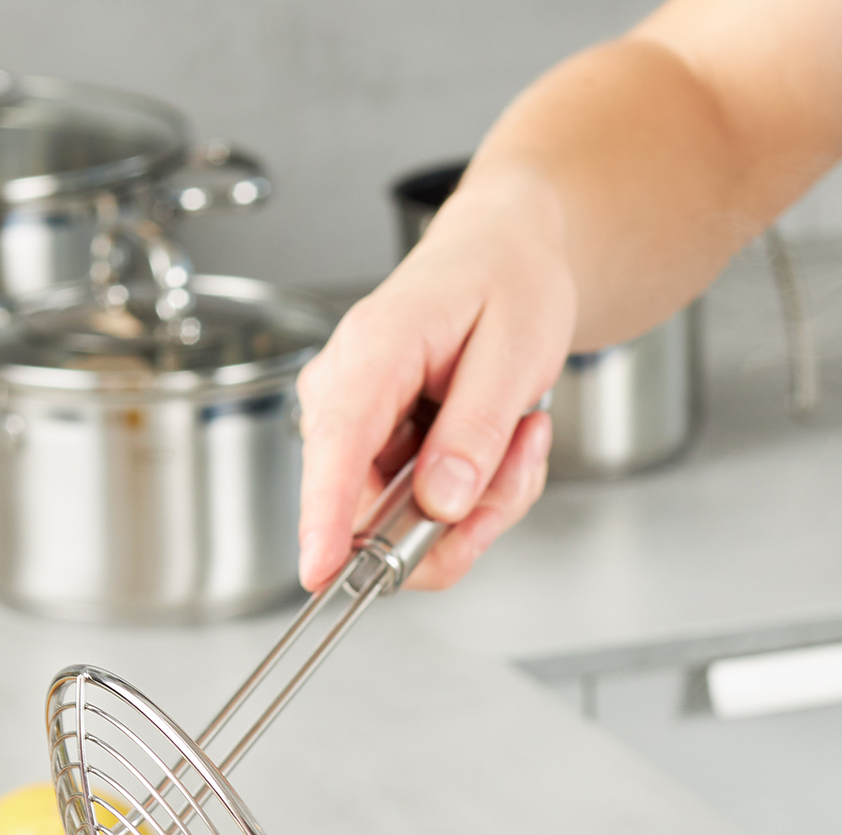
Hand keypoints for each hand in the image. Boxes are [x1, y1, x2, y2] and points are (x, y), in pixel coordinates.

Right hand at [295, 171, 573, 592]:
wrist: (507, 257)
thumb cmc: (507, 282)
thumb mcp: (515, 351)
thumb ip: (476, 430)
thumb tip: (443, 503)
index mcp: (374, 349)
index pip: (336, 444)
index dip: (325, 516)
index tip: (318, 569)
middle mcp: (349, 393)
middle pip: (374, 507)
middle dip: (463, 517)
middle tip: (524, 458)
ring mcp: (361, 430)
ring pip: (408, 523)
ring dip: (483, 504)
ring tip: (521, 436)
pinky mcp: (381, 455)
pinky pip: (428, 515)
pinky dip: (482, 497)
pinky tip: (504, 443)